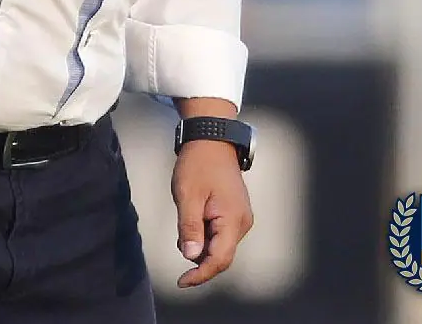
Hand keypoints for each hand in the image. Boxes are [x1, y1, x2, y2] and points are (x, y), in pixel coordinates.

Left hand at [171, 139, 253, 288]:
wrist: (212, 140)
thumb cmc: (198, 164)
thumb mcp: (187, 195)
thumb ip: (189, 227)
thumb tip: (191, 256)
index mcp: (232, 220)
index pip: (219, 259)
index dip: (200, 274)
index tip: (181, 282)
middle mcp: (241, 223)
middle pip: (221, 256)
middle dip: (199, 261)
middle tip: (179, 246)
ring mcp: (240, 218)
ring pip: (220, 246)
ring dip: (201, 246)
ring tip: (184, 226)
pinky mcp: (235, 213)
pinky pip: (221, 234)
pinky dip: (205, 236)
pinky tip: (191, 223)